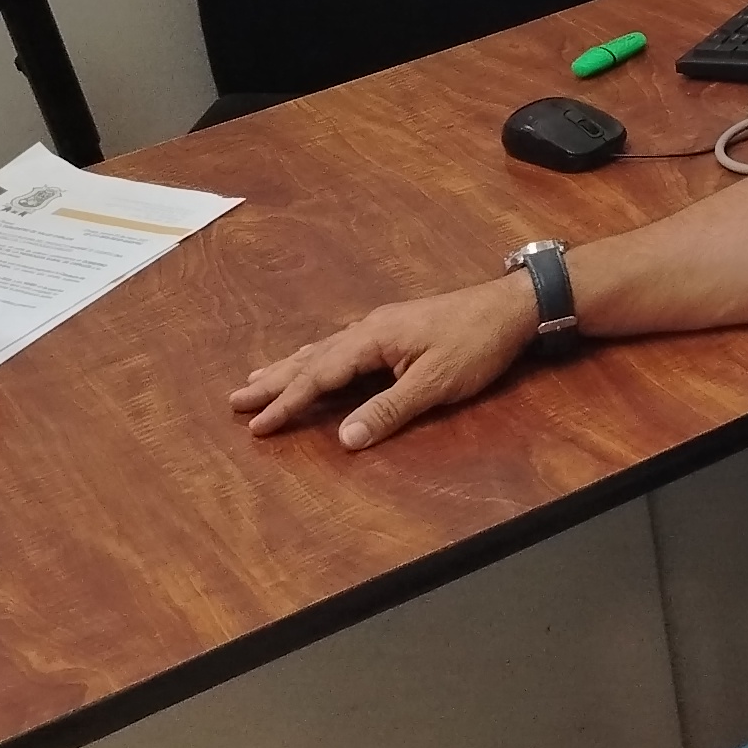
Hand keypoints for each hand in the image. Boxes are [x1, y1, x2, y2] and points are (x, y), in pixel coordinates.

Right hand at [231, 276, 537, 448]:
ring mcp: (382, 327)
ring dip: (290, 368)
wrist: (512, 307)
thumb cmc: (476, 344)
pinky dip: (318, 359)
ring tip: (259, 379)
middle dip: (274, 381)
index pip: (320, 375)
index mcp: (373, 338)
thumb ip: (389, 411)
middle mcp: (370, 328)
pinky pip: (341, 347)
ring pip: (324, 350)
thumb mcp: (435, 384)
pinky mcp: (395, 331)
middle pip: (312, 359)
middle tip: (236, 399)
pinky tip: (313, 361)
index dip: (288, 403)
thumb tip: (344, 440)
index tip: (256, 425)